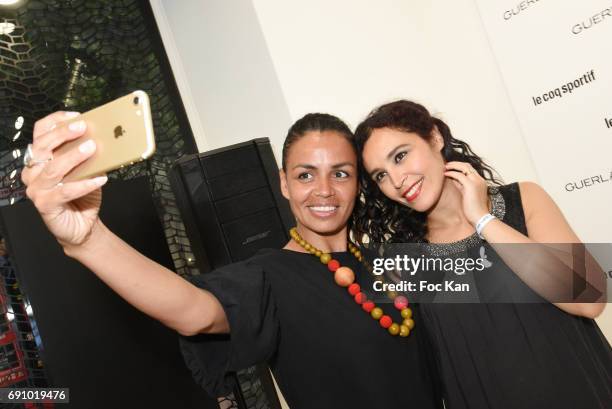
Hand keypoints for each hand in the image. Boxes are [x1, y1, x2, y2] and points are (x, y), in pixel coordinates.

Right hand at [21, 111, 107, 248]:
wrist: (83, 225)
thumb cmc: (82, 194)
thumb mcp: (86, 170)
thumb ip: (86, 155)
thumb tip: (101, 138)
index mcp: (40, 158)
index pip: (40, 133)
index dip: (56, 121)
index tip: (76, 116)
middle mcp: (33, 171)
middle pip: (43, 146)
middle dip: (63, 134)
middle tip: (83, 128)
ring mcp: (36, 188)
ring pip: (53, 168)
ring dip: (74, 157)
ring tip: (92, 148)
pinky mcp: (44, 204)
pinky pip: (64, 191)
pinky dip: (84, 184)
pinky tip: (100, 179)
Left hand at [443, 161, 488, 225]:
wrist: (480, 217)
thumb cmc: (473, 209)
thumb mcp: (467, 194)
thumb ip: (461, 185)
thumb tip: (453, 179)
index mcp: (480, 181)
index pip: (470, 169)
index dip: (460, 167)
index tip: (451, 168)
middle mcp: (479, 179)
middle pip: (467, 165)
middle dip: (456, 164)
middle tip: (446, 165)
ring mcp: (476, 181)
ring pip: (464, 167)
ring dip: (453, 165)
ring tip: (445, 167)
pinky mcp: (470, 185)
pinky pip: (459, 175)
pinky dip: (451, 173)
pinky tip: (445, 174)